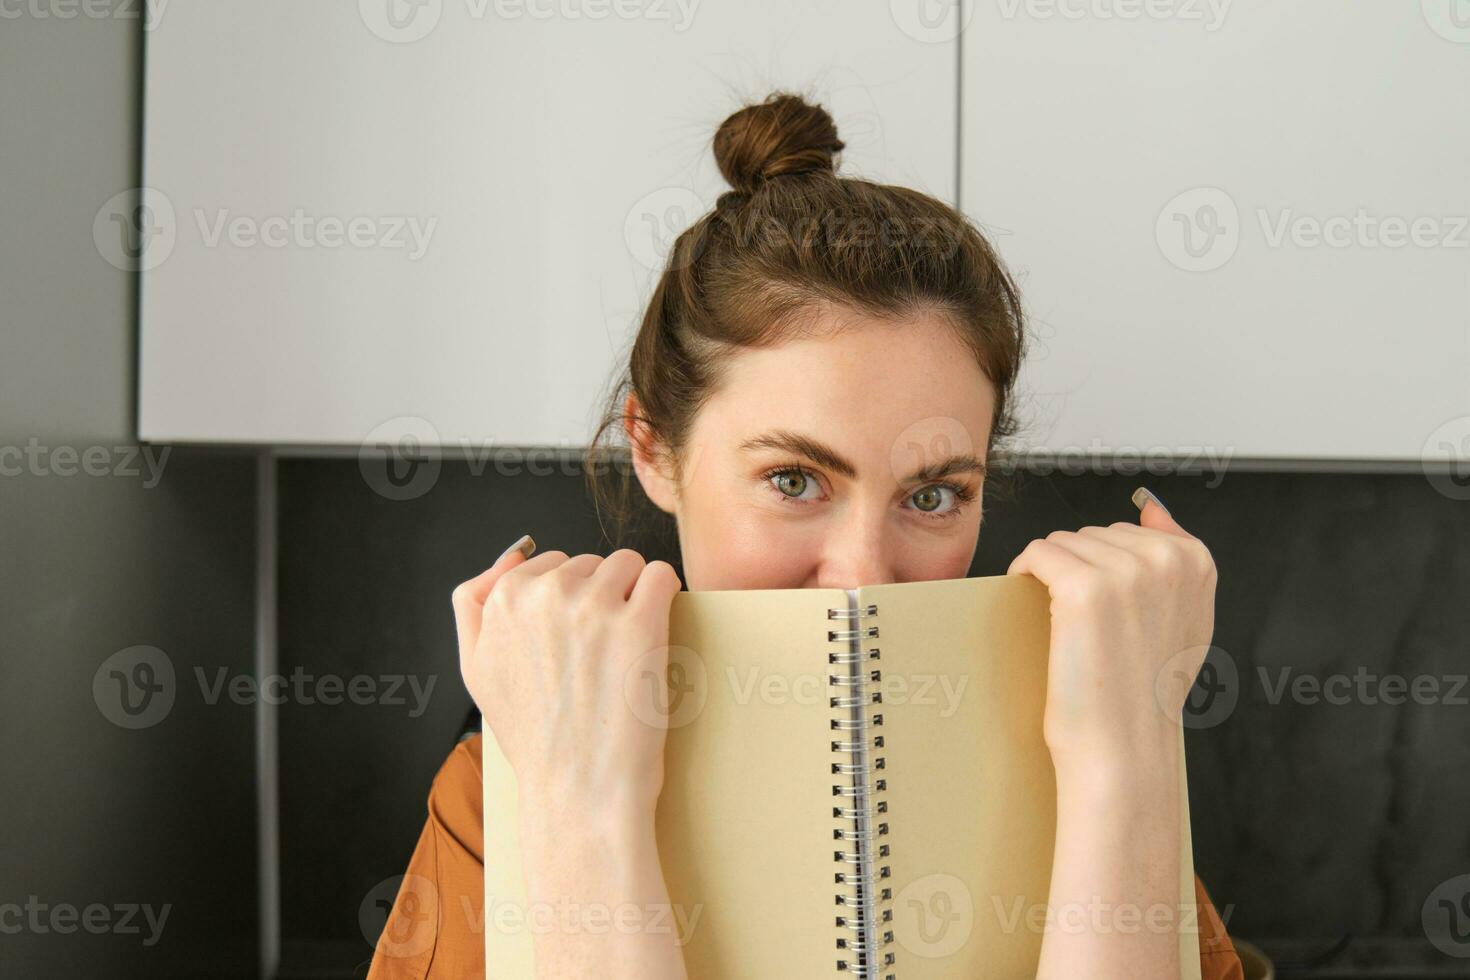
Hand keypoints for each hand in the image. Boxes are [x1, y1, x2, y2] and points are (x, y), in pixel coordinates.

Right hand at [453, 542, 684, 817]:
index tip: (573, 642)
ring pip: (627, 563)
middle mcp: (544, 596)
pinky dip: (664, 595)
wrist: (579, 791)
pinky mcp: (640, 623)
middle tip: (598, 656)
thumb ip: (475, 604)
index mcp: (503, 602)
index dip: (568, 601)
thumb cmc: (535, 738)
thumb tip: (511, 556)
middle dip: (599, 597)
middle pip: (590, 562)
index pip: (549, 564)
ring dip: (633, 595)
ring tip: (625, 650)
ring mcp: (593, 607)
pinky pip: (660, 575)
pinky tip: (655, 631)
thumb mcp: (477, 670)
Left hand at [1006, 489, 1216, 775]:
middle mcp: (1167, 560)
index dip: (1105, 572)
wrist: (1123, 749)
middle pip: (1091, 534)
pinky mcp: (1084, 588)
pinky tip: (1035, 607)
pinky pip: (1037, 555)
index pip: (1127, 532)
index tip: (1110, 616)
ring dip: (1051, 578)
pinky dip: (1025, 576)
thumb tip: (1153, 507)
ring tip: (1071, 630)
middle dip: (1078, 573)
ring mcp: (1127, 572)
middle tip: (1088, 632)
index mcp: (1196, 562)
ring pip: (1061, 544)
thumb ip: (1176, 560)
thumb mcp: (1184, 620)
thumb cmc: (1143, 694)